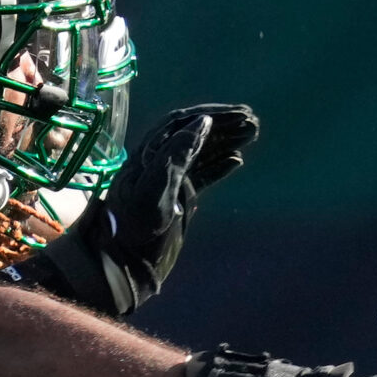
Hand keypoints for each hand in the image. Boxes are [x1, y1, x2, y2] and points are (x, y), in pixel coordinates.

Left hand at [32, 104, 259, 315]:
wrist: (123, 262)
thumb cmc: (135, 230)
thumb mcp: (153, 192)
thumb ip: (175, 157)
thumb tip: (202, 125)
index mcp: (150, 154)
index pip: (182, 124)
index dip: (212, 115)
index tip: (239, 114)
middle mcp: (160, 161)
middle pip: (194, 133)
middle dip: (224, 125)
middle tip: (252, 122)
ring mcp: (170, 179)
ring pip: (201, 152)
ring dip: (226, 141)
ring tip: (251, 135)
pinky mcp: (178, 197)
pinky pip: (202, 174)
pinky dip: (220, 165)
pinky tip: (237, 160)